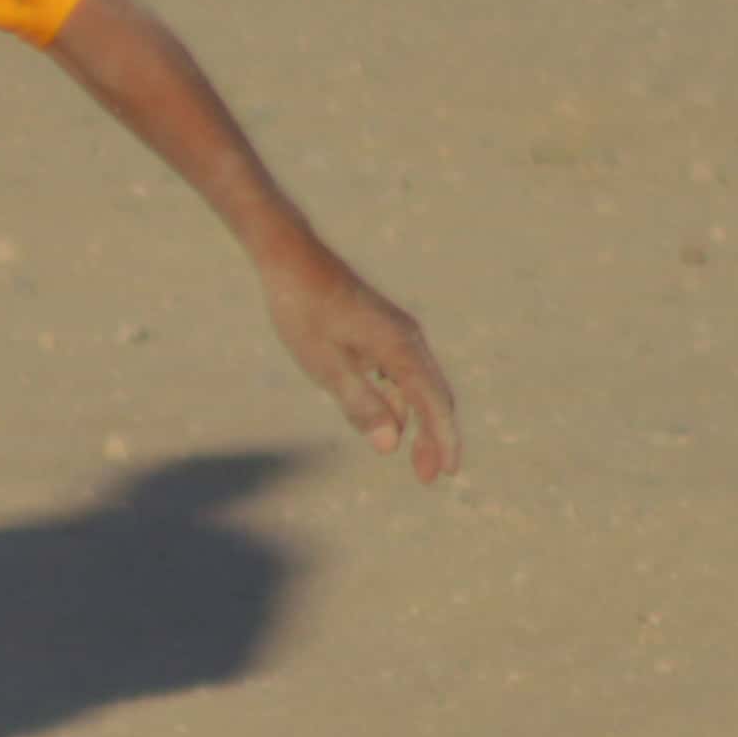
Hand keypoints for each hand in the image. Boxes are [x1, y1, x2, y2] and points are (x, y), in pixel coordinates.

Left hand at [266, 254, 462, 482]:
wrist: (291, 259)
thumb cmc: (303, 311)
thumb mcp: (325, 365)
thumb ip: (360, 404)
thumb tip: (391, 445)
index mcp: (399, 348)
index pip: (432, 403)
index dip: (442, 440)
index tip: (446, 472)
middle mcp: (408, 338)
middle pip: (434, 395)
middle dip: (435, 437)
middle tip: (428, 477)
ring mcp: (398, 332)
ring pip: (420, 385)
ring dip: (419, 421)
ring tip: (414, 458)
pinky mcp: (383, 330)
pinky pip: (403, 373)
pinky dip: (403, 401)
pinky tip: (391, 420)